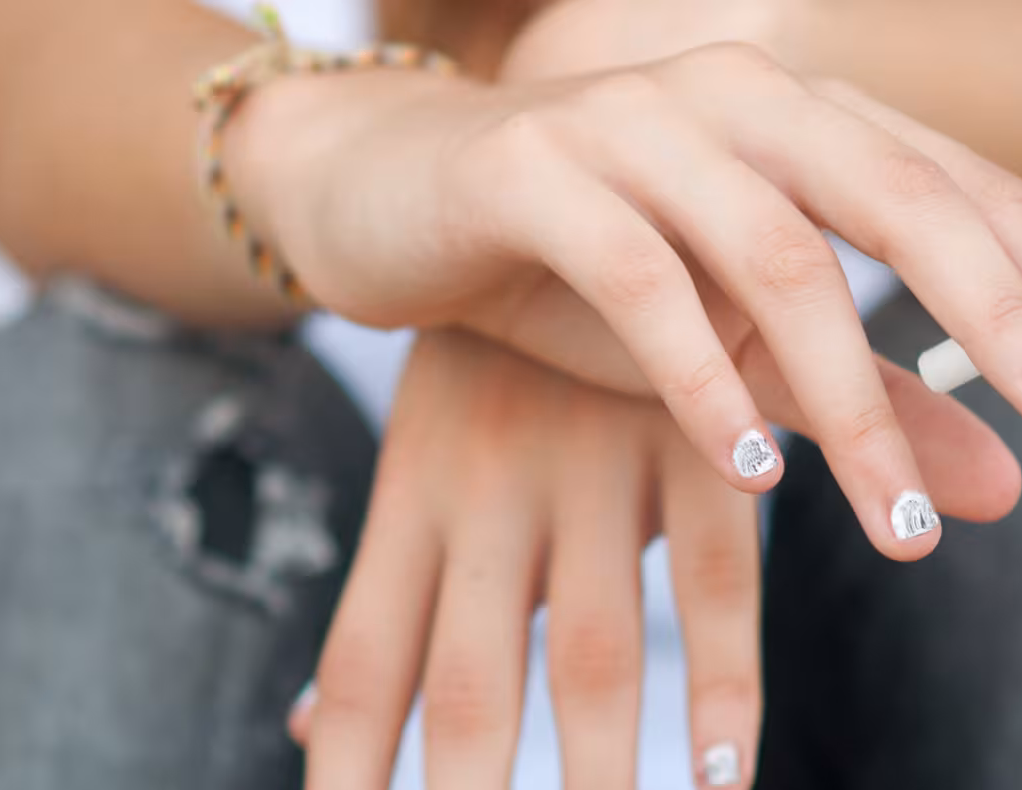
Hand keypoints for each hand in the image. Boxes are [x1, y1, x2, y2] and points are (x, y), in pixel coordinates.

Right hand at [232, 42, 1021, 556]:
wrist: (387, 195)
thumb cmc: (575, 264)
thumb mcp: (736, 341)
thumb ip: (866, 399)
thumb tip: (1006, 488)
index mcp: (802, 118)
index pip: (960, 186)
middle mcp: (737, 98)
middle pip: (899, 199)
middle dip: (997, 316)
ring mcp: (635, 123)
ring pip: (778, 256)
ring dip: (849, 398)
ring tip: (895, 525)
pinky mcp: (535, 168)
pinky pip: (642, 278)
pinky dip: (703, 381)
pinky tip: (748, 472)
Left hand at [291, 331, 763, 787]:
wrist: (593, 183)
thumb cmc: (497, 375)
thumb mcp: (424, 471)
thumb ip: (387, 609)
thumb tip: (300, 730)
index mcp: (415, 498)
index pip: (365, 666)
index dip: (347, 769)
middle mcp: (492, 493)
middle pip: (470, 686)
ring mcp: (594, 467)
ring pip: (591, 649)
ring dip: (599, 769)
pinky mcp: (692, 439)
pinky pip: (715, 581)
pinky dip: (721, 685)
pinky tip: (720, 775)